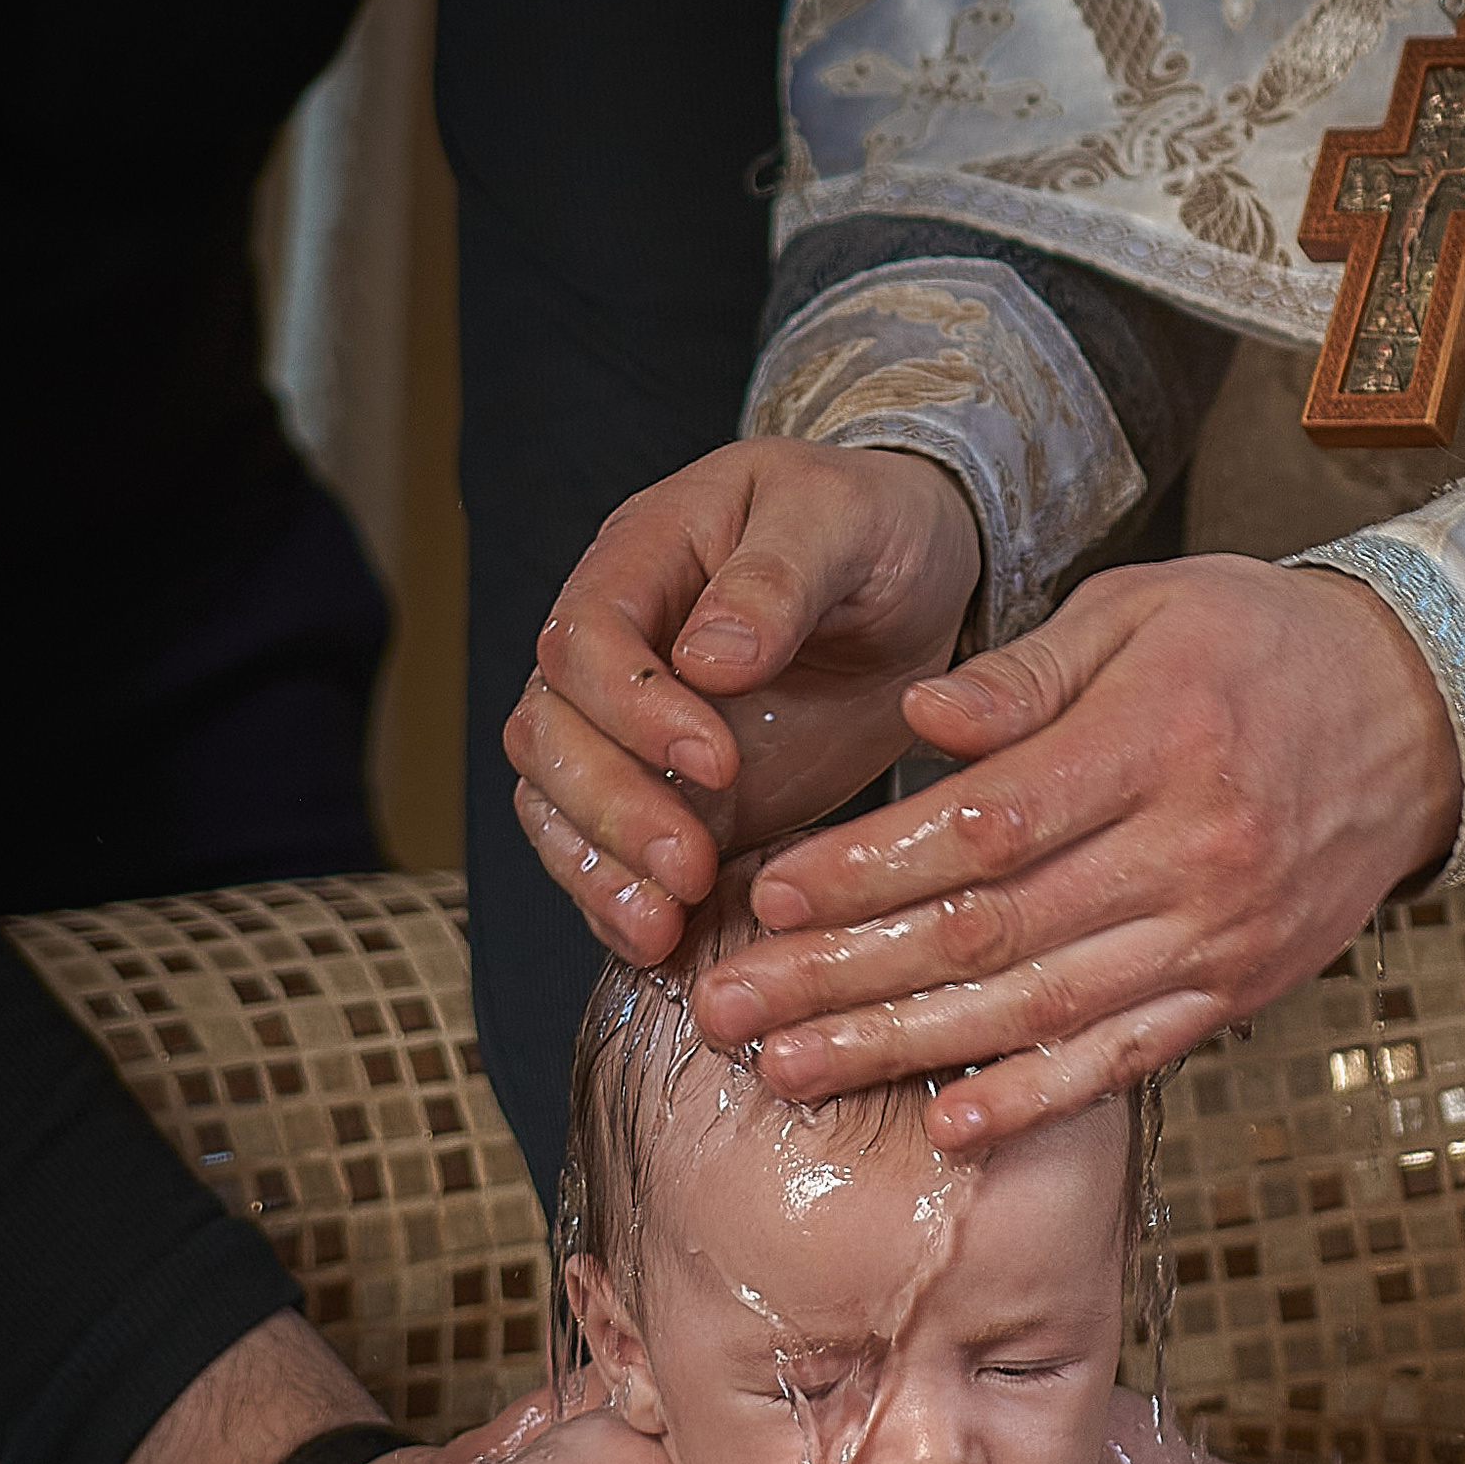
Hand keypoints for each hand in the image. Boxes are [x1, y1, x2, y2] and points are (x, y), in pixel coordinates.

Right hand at [509, 440, 981, 963]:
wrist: (913, 584)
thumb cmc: (872, 528)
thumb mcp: (845, 520)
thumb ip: (778, 578)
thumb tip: (706, 657)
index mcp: (645, 558)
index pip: (585, 636)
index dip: (632, 706)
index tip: (714, 760)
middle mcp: (616, 649)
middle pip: (551, 731)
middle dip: (610, 808)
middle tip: (686, 866)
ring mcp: (629, 730)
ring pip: (557, 802)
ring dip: (599, 870)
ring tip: (661, 924)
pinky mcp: (665, 798)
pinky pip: (605, 857)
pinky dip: (619, 902)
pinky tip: (660, 944)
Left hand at [686, 553, 1462, 1148]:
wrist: (1421, 714)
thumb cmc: (1260, 645)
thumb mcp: (1146, 609)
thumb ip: (1026, 669)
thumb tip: (918, 719)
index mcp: (1151, 744)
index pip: (983, 826)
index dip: (868, 869)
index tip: (768, 895)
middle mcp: (1185, 853)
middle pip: (988, 933)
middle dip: (844, 977)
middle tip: (732, 1008)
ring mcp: (1214, 937)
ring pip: (1037, 1012)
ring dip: (904, 1051)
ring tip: (792, 1073)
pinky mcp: (1236, 992)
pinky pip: (1124, 1061)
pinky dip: (1033, 1101)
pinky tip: (946, 1126)